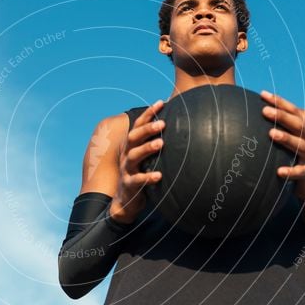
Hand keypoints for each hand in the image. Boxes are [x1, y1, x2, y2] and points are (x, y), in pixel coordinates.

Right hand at [110, 100, 165, 222]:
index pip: (137, 125)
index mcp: (131, 146)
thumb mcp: (145, 158)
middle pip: (134, 137)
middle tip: (163, 123)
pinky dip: (148, 177)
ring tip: (161, 143)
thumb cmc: (140, 174)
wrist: (125, 201)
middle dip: (147, 129)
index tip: (161, 103)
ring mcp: (126, 170)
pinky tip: (159, 175)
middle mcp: (126, 155)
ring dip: (147, 148)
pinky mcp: (129, 185)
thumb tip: (179, 129)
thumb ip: (155, 144)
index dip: (148, 114)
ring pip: (134, 156)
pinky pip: (138, 180)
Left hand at [260, 90, 304, 202]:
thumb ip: (275, 131)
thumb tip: (248, 119)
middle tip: (264, 110)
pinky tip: (279, 172)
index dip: (279, 102)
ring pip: (301, 145)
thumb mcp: (286, 145)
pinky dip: (291, 171)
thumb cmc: (293, 161)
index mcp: (304, 131)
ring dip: (286, 138)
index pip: (293, 112)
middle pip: (298, 125)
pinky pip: (301, 172)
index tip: (262, 94)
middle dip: (281, 116)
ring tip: (270, 133)